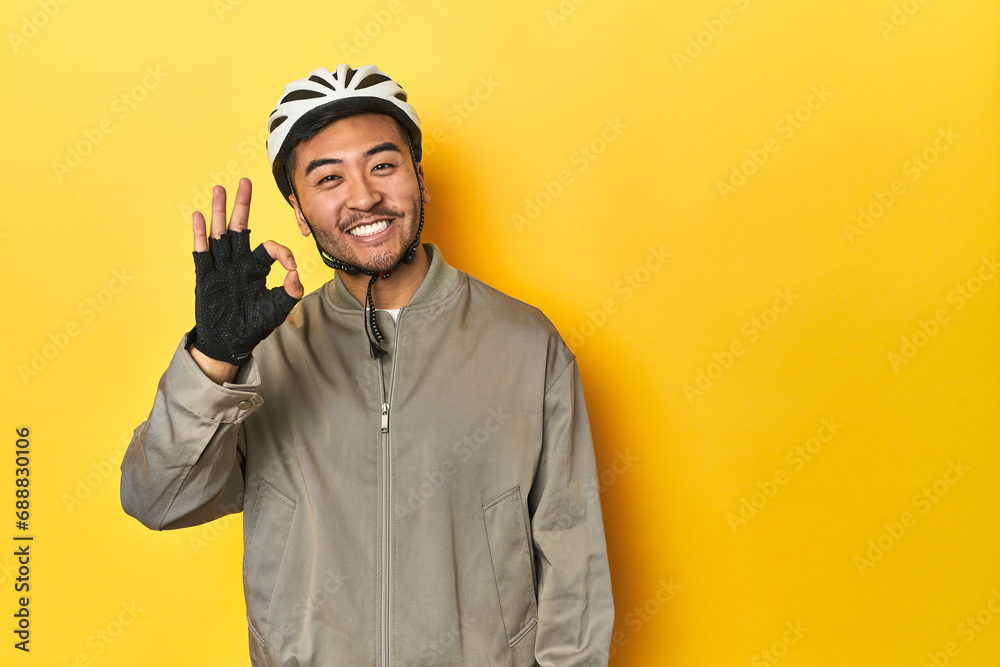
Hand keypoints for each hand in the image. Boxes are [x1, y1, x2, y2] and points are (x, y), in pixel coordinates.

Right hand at [189, 178, 303, 374]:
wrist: (229, 343)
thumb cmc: (252, 326)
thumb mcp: (277, 309)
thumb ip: (289, 293)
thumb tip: (295, 276)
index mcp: (256, 268)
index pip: (268, 247)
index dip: (281, 251)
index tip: (290, 266)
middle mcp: (238, 263)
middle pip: (240, 227)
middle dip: (243, 204)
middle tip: (245, 181)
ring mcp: (221, 268)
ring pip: (220, 234)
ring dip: (220, 211)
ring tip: (219, 189)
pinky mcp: (206, 277)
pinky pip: (202, 252)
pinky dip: (201, 235)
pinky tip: (199, 216)